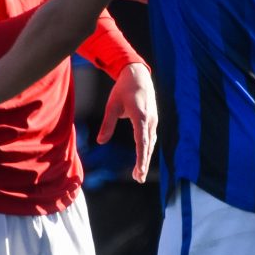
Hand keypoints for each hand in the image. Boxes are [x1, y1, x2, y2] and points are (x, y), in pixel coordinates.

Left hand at [100, 62, 157, 181]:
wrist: (138, 76)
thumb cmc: (123, 90)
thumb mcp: (112, 106)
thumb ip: (107, 124)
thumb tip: (100, 142)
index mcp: (141, 117)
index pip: (142, 143)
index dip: (141, 159)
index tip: (139, 172)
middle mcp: (150, 121)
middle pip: (148, 146)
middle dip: (143, 163)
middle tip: (137, 179)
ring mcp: (153, 120)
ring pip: (150, 143)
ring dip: (145, 158)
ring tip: (137, 173)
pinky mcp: (152, 120)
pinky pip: (151, 137)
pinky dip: (147, 149)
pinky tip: (142, 156)